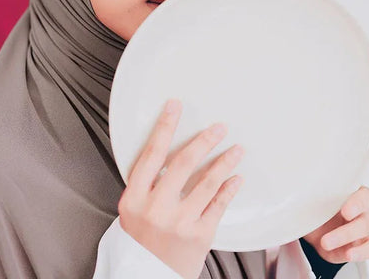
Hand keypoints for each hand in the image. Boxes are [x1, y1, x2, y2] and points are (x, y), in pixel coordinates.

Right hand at [117, 98, 243, 278]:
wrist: (146, 275)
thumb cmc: (140, 237)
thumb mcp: (132, 207)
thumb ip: (145, 181)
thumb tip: (165, 146)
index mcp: (134, 198)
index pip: (152, 153)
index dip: (164, 127)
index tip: (175, 106)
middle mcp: (156, 208)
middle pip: (183, 163)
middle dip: (203, 141)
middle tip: (219, 127)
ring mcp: (179, 223)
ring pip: (207, 182)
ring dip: (224, 161)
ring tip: (237, 148)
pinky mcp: (199, 237)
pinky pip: (218, 205)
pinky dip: (229, 188)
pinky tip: (236, 177)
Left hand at [302, 186, 368, 262]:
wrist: (312, 227)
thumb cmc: (313, 208)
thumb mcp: (308, 199)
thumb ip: (308, 194)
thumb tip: (293, 191)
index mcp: (350, 193)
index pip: (364, 195)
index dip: (357, 203)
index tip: (344, 211)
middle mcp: (361, 209)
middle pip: (365, 217)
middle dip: (347, 229)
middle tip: (328, 235)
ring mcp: (365, 227)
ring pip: (366, 233)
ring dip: (345, 240)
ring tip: (325, 243)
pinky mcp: (364, 243)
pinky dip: (359, 253)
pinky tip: (347, 254)